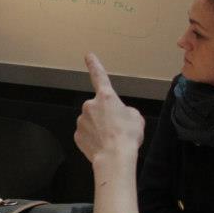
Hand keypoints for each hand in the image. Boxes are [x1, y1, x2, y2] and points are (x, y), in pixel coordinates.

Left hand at [75, 53, 142, 168]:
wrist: (114, 157)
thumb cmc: (127, 136)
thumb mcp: (136, 117)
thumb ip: (125, 111)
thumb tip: (119, 115)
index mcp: (106, 97)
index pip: (99, 76)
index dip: (94, 64)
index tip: (88, 56)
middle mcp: (90, 105)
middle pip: (98, 108)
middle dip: (105, 116)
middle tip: (116, 128)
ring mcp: (81, 121)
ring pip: (91, 122)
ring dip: (100, 128)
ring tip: (111, 139)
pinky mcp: (77, 135)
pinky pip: (86, 135)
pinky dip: (93, 139)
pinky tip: (102, 145)